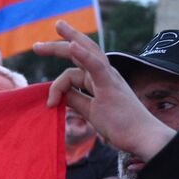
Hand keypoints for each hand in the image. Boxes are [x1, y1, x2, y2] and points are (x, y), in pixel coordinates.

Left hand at [33, 21, 175, 160]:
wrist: (143, 137)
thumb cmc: (121, 126)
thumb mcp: (91, 111)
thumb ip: (76, 100)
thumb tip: (59, 95)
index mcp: (100, 79)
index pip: (75, 68)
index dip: (57, 82)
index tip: (48, 99)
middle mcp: (106, 73)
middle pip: (81, 50)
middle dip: (58, 45)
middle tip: (36, 45)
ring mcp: (109, 78)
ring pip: (86, 53)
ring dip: (66, 43)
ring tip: (45, 41)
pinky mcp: (111, 86)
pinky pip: (96, 66)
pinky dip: (84, 55)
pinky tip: (72, 46)